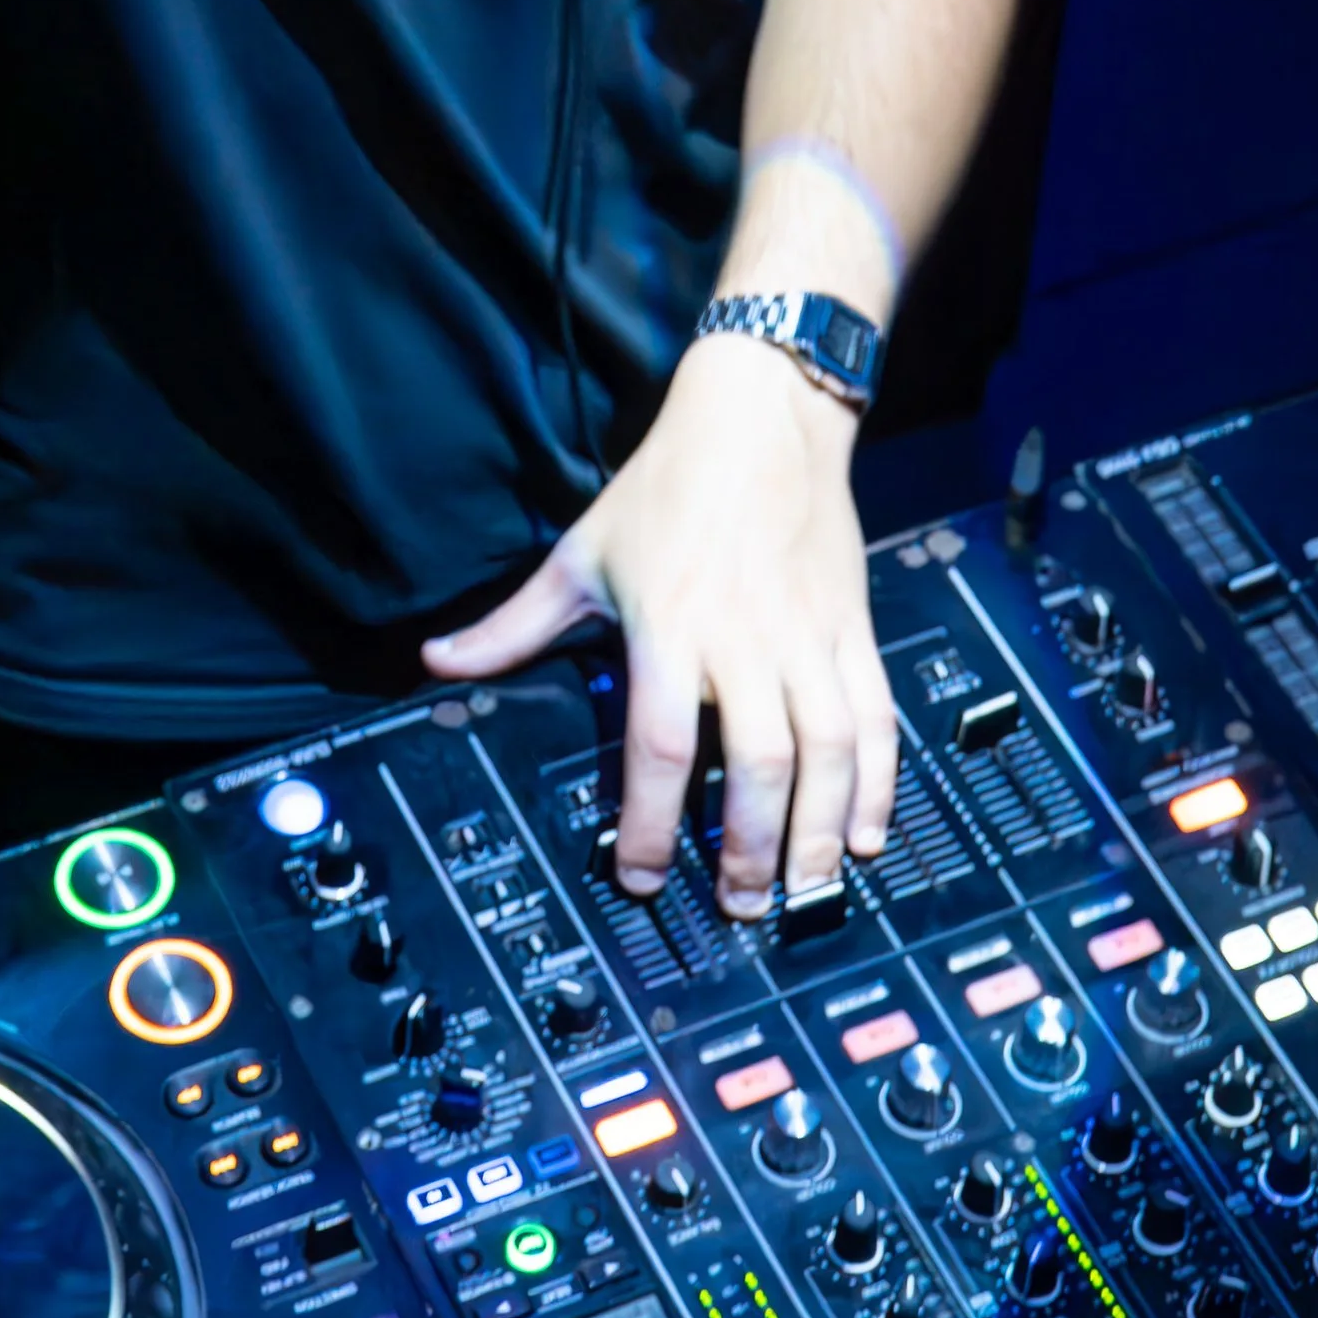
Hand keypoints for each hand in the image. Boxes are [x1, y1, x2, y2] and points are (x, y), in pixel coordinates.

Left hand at [422, 331, 897, 914]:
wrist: (761, 415)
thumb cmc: (668, 485)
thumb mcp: (583, 552)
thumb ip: (514, 623)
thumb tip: (438, 662)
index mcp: (670, 627)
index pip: (660, 744)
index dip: (648, 821)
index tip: (638, 874)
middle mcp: (744, 640)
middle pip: (757, 762)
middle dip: (748, 846)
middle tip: (736, 902)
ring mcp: (807, 637)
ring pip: (827, 751)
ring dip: (821, 830)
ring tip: (805, 887)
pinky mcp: (851, 630)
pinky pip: (874, 717)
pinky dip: (878, 781)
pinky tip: (868, 831)